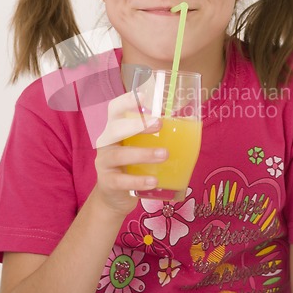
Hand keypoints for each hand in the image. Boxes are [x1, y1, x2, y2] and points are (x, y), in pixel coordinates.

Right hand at [94, 91, 166, 216]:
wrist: (115, 197)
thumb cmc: (132, 165)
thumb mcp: (140, 147)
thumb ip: (156, 134)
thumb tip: (188, 119)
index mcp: (116, 129)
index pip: (115, 109)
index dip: (126, 100)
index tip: (144, 95)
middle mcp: (107, 142)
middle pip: (116, 128)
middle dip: (137, 124)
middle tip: (159, 123)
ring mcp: (105, 162)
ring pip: (120, 155)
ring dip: (143, 154)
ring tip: (164, 155)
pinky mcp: (107, 183)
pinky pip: (121, 181)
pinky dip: (138, 180)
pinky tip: (153, 181)